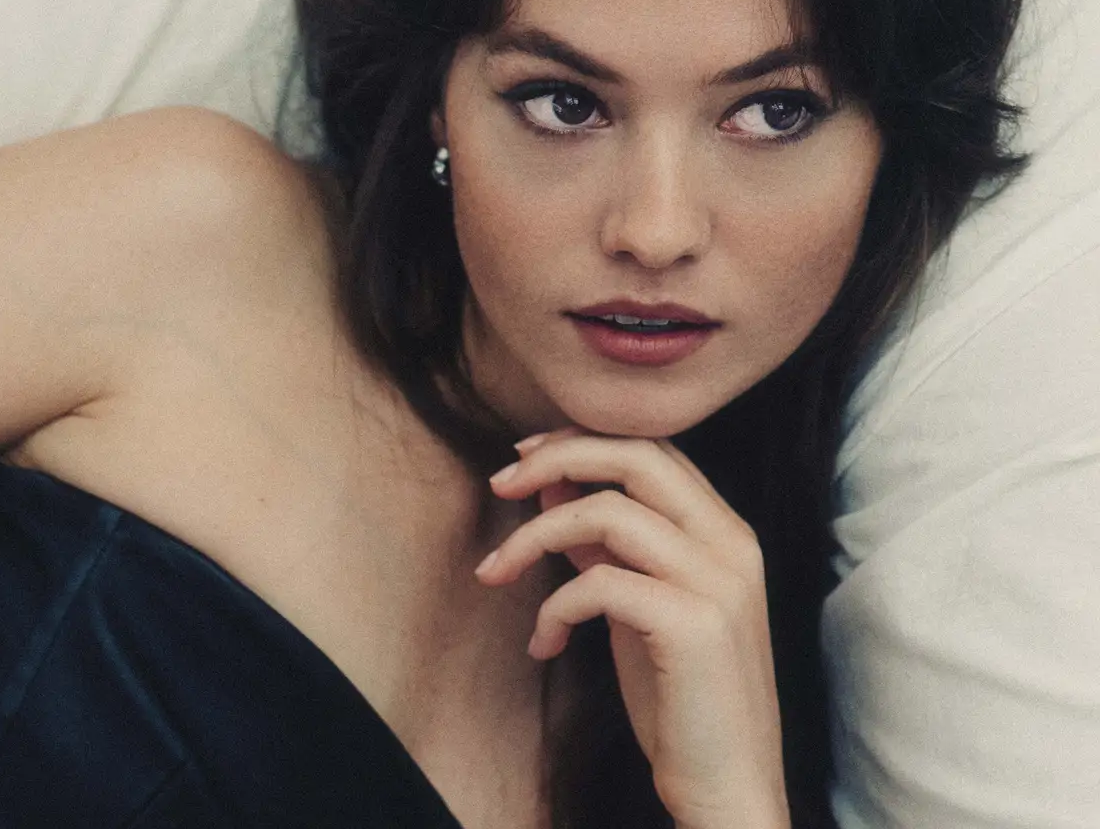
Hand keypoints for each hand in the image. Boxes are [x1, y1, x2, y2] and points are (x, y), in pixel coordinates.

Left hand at [476, 430, 790, 828]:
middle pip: (635, 458)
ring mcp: (718, 583)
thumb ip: (605, 545)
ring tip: (495, 572)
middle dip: (556, 457)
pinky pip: (597, 584)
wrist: (727, 786)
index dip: (581, 441)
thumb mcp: (636, 606)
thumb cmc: (679, 698)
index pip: (653, 448)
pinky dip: (552, 608)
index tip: (522, 456)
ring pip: (607, 514)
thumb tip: (551, 482)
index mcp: (726, 532)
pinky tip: (543, 645)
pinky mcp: (694, 627)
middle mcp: (732, 545)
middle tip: (499, 483)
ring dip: (532, 538)